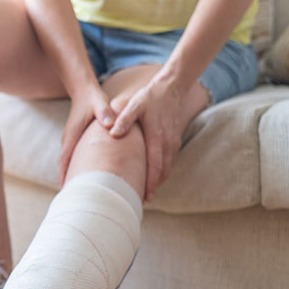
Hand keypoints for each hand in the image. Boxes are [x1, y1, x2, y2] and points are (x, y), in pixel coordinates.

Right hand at [57, 86, 115, 186]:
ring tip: (80, 195)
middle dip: (68, 182)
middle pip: (65, 166)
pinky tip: (87, 180)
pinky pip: (74, 159)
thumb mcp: (100, 103)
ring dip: (72, 177)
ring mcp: (72, 142)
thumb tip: (110, 123)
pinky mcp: (77, 142)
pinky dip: (77, 170)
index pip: (65, 159)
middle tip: (73, 200)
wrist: (84, 91)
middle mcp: (69, 141)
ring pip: (69, 164)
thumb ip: (105, 112)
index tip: (65, 191)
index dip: (64, 175)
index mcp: (72, 135)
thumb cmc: (93, 99)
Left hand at [108, 75, 184, 200]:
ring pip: (167, 168)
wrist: (171, 88)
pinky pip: (169, 161)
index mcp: (157, 137)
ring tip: (146, 193)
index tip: (145, 196)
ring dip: (158, 181)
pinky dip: (163, 172)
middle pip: (163, 172)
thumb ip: (124, 119)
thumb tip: (113, 133)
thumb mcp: (134, 105)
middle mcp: (168, 143)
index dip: (150, 182)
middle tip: (142, 200)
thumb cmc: (150, 97)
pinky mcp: (174, 141)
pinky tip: (153, 177)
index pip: (155, 166)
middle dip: (154, 187)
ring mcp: (173, 143)